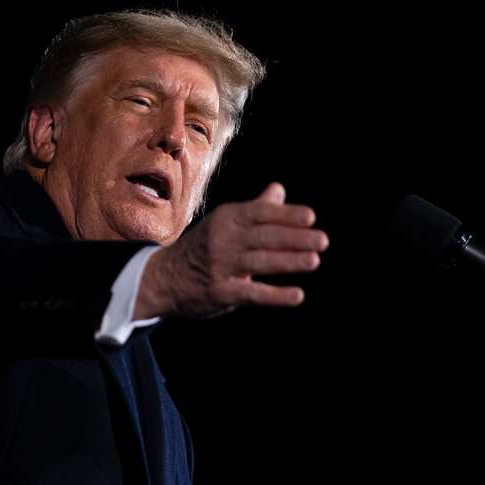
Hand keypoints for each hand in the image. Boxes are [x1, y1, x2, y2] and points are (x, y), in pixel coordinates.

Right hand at [135, 183, 327, 318]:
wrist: (162, 277)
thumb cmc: (202, 248)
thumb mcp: (223, 223)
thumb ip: (255, 209)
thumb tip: (280, 189)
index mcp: (227, 219)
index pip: (261, 213)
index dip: (286, 215)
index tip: (311, 217)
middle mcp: (223, 239)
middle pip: (264, 236)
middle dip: (295, 238)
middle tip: (323, 240)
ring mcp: (220, 266)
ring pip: (260, 262)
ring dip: (289, 261)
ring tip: (314, 260)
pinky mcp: (220, 292)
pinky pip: (252, 293)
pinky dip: (276, 295)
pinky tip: (297, 295)